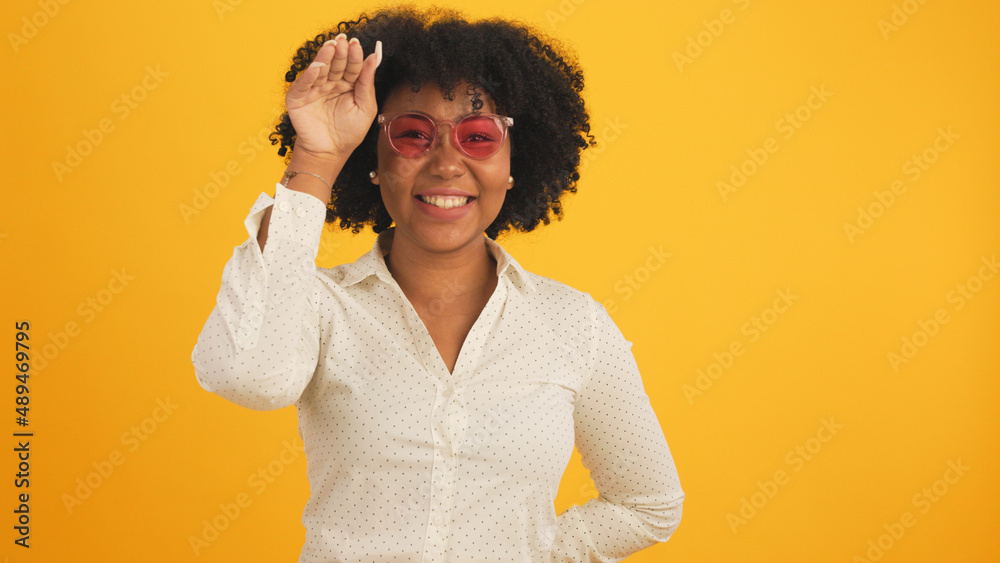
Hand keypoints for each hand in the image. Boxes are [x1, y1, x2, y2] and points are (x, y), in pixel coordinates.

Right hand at [285, 34, 381, 159]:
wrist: (330, 153)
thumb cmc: (349, 133)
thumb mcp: (365, 108)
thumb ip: (367, 83)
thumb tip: (374, 57)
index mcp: (348, 85)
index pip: (352, 67)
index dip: (354, 56)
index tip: (356, 44)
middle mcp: (330, 84)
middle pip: (335, 64)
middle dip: (339, 53)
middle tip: (343, 41)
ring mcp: (313, 89)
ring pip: (319, 70)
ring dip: (324, 58)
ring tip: (330, 47)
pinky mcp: (298, 98)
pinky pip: (303, 84)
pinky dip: (308, 76)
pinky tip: (316, 68)